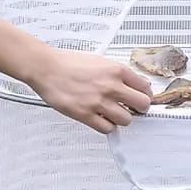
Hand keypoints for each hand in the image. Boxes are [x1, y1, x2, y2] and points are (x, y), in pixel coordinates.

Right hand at [26, 49, 153, 133]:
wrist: (45, 67)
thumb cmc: (68, 63)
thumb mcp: (100, 61)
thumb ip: (118, 73)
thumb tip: (134, 84)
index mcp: (116, 70)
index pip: (145, 87)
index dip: (145, 94)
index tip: (142, 97)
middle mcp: (110, 86)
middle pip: (142, 105)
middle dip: (139, 108)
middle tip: (133, 109)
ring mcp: (98, 102)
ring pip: (126, 119)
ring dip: (122, 118)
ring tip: (114, 113)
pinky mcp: (85, 114)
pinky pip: (107, 128)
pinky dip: (107, 126)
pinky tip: (102, 119)